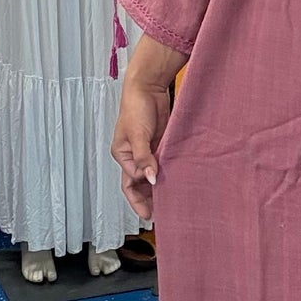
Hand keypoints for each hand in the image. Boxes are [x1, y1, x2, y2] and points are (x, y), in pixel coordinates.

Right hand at [112, 74, 170, 217]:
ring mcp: (148, 151)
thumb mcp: (137, 134)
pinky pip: (164, 164)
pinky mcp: (161, 145)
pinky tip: (178, 182)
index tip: (152, 207)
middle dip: (148, 199)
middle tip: (161, 214)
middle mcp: (134, 156)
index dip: (140, 194)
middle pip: (139, 184)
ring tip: (170, 202)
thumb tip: (151, 179)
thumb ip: (144, 157)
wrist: (149, 86)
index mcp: (122, 155)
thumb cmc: (135, 107)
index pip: (129, 182)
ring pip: (153, 176)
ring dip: (159, 188)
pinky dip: (169, 174)